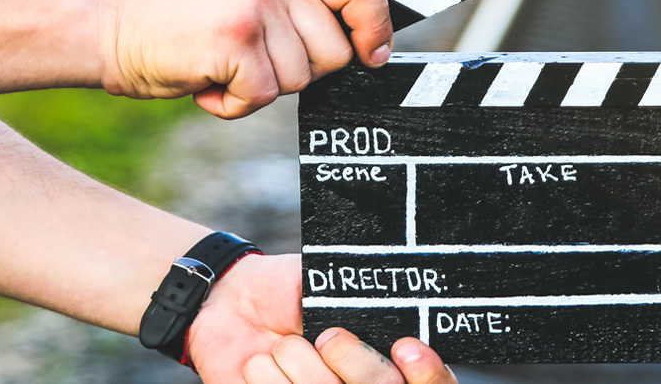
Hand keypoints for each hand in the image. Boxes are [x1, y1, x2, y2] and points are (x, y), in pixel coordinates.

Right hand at [92, 0, 393, 118]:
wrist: (110, 32)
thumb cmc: (184, 29)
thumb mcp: (248, 0)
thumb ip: (299, 13)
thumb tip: (365, 50)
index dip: (377, 27)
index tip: (374, 57)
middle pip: (336, 54)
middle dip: (297, 75)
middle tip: (248, 60)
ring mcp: (255, 6)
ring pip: (300, 81)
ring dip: (260, 91)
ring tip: (220, 66)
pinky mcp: (235, 39)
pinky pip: (262, 98)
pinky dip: (231, 105)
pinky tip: (205, 81)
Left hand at [186, 254, 456, 383]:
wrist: (225, 303)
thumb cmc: (287, 291)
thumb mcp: (332, 285)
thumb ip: (366, 300)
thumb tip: (396, 304)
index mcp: (390, 356)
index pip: (435, 381)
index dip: (428, 372)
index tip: (405, 348)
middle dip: (357, 365)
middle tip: (327, 337)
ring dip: (304, 372)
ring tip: (279, 348)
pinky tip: (258, 366)